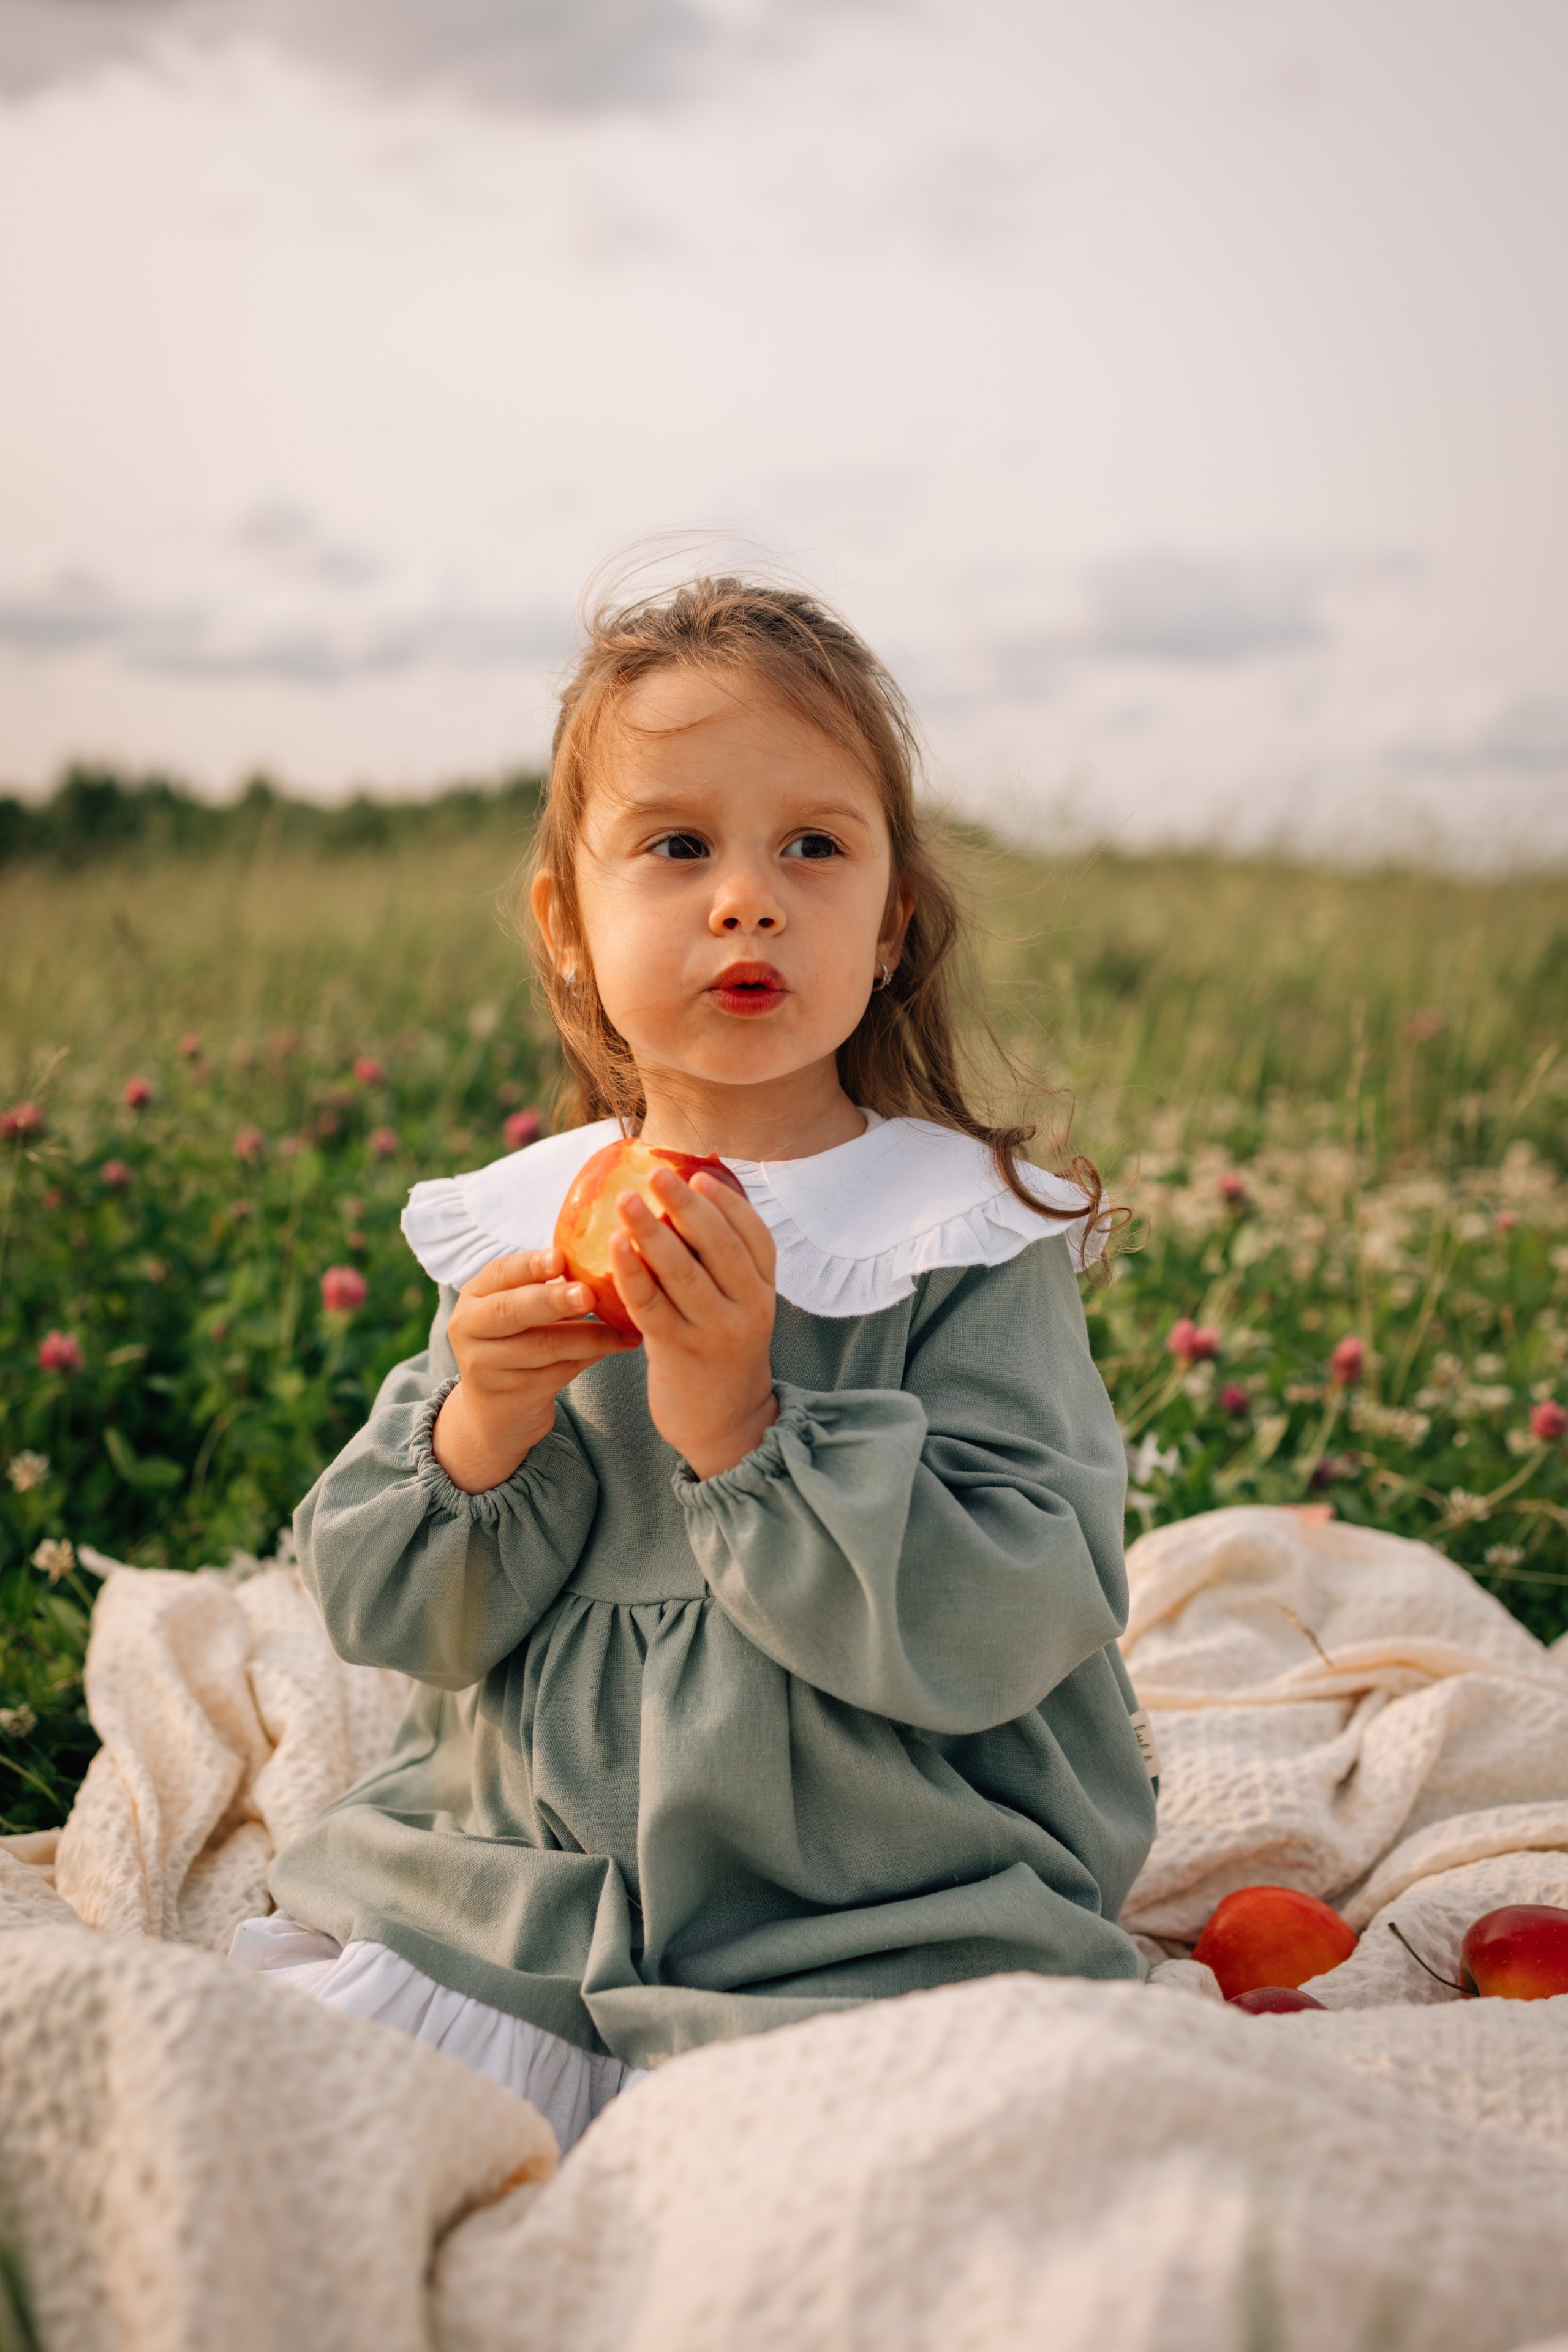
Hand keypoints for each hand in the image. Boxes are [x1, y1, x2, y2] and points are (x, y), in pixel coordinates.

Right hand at [433, 1249, 635, 1493]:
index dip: (530, 1264)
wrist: (495, 1413)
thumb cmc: (517, 1344)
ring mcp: (486, 1366)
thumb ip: (544, 1287)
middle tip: (588, 1294)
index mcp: (474, 1297)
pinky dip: (592, 1357)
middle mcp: (470, 1329)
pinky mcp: (511, 1396)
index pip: (499, 1273)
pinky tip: (617, 1346)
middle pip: (512, 1310)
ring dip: (590, 1335)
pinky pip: (559, 1372)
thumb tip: (602, 1258)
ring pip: (544, 1346)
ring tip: (625, 1327)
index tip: (560, 1258)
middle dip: (553, 1300)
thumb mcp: (518, 1312)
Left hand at [608, 1167, 778, 1478]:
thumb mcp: (738, 1305)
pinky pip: (651, 1305)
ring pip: (683, 1272)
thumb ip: (724, 1261)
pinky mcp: (680, 1352)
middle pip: (719, 1247)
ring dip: (651, 1231)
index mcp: (765, 1290)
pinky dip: (631, 1272)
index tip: (700, 1174)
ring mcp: (715, 1332)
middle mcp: (748, 1308)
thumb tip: (694, 1193)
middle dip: (686, 1205)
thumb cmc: (720, 1349)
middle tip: (657, 1173)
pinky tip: (614, 1246)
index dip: (729, 1202)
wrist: (723, 1422)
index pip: (755, 1236)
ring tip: (625, 1200)